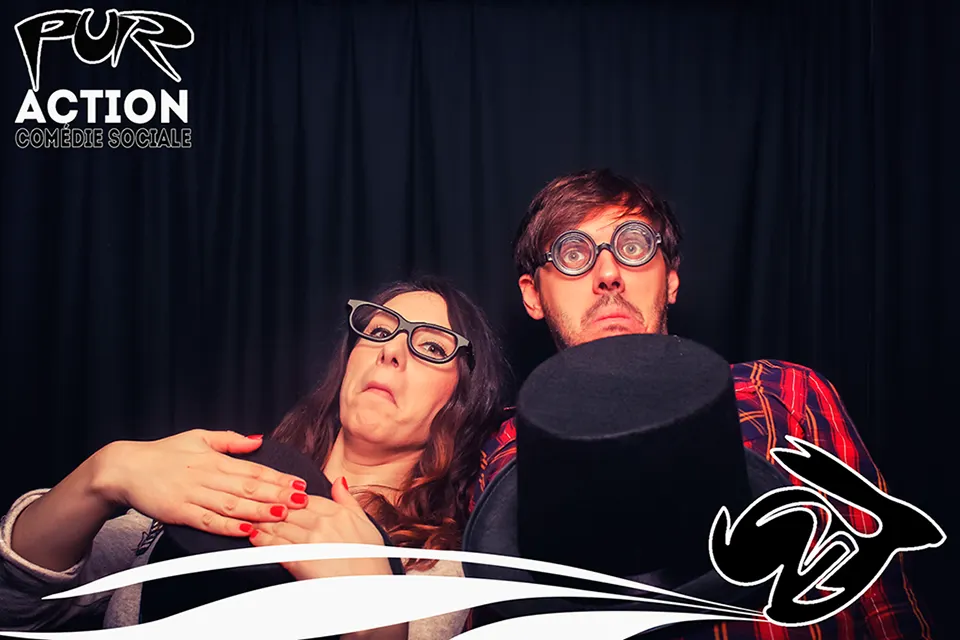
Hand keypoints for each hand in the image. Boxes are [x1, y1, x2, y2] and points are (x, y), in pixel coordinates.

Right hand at [95, 429, 309, 536]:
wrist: (124, 469)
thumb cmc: (162, 454)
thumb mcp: (198, 438)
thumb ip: (230, 441)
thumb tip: (258, 440)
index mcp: (214, 460)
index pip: (254, 470)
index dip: (278, 478)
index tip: (298, 484)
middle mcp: (207, 476)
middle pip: (248, 488)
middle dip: (277, 495)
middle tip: (301, 501)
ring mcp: (193, 495)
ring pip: (232, 505)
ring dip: (259, 511)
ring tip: (282, 514)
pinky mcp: (179, 512)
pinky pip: (207, 521)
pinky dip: (228, 527)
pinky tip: (246, 530)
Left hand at [249, 476, 392, 580]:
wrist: (369, 593)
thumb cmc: (370, 563)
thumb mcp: (365, 525)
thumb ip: (349, 501)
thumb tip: (339, 481)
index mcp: (339, 513)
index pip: (307, 499)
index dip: (291, 499)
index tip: (281, 501)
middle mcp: (323, 523)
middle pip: (290, 510)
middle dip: (272, 508)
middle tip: (256, 507)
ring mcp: (311, 541)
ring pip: (280, 526)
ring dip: (263, 523)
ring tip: (252, 522)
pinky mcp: (300, 560)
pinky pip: (276, 546)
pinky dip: (263, 541)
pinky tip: (255, 538)